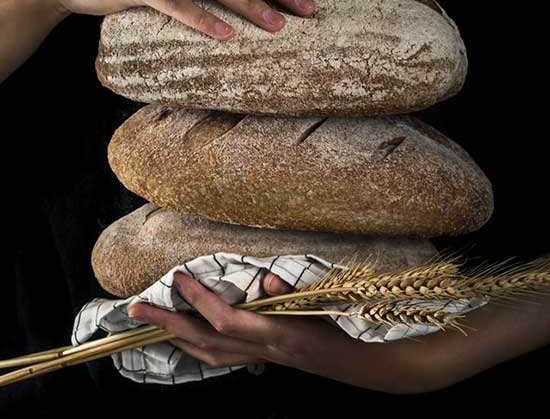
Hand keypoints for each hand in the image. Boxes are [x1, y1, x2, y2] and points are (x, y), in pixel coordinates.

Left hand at [127, 270, 346, 371]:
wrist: (352, 360)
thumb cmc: (337, 326)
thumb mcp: (319, 303)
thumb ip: (291, 290)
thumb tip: (265, 278)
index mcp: (274, 332)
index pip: (224, 318)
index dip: (198, 299)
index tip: (178, 276)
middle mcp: (260, 350)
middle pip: (203, 341)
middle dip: (167, 324)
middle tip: (135, 309)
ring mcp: (258, 358)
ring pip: (206, 355)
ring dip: (175, 338)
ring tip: (150, 324)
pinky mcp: (259, 360)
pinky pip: (217, 359)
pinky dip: (194, 348)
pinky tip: (184, 339)